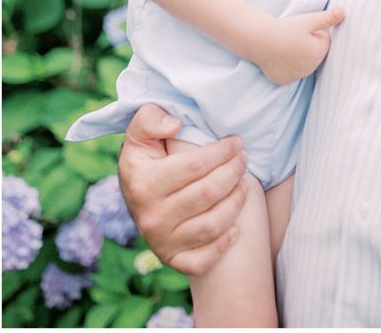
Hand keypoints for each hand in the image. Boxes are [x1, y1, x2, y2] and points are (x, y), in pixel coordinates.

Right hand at [118, 104, 247, 275]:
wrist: (136, 196)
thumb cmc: (147, 157)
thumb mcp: (140, 132)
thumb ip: (151, 118)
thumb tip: (176, 125)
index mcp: (143, 184)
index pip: (194, 166)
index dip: (221, 152)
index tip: (236, 142)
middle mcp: (151, 217)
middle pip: (208, 194)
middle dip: (233, 172)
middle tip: (244, 159)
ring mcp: (161, 242)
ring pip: (211, 225)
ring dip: (235, 202)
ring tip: (244, 183)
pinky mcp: (172, 260)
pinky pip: (202, 260)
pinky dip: (222, 245)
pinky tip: (235, 227)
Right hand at [259, 7, 345, 84]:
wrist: (261, 41)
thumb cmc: (286, 29)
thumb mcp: (309, 20)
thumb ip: (328, 18)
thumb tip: (344, 12)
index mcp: (319, 53)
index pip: (324, 41)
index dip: (315, 33)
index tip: (303, 30)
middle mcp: (310, 68)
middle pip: (314, 54)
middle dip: (308, 45)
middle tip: (293, 37)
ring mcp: (296, 76)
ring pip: (302, 63)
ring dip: (298, 56)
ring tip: (286, 45)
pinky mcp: (283, 80)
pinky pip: (289, 72)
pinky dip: (286, 65)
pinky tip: (279, 56)